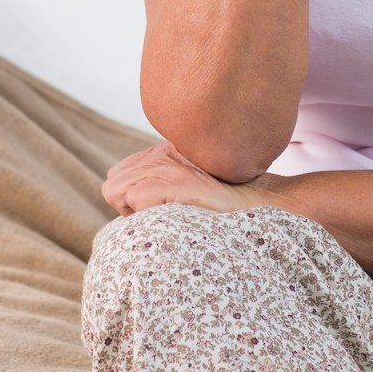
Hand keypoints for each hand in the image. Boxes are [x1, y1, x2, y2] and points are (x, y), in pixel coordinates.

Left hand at [102, 141, 279, 215]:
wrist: (259, 205)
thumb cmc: (226, 207)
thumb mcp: (190, 185)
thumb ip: (163, 185)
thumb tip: (133, 203)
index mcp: (163, 153)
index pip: (119, 175)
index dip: (130, 197)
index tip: (154, 210)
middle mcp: (162, 154)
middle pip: (113, 183)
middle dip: (126, 207)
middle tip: (158, 217)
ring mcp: (169, 166)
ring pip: (118, 190)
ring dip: (134, 211)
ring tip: (165, 218)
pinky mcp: (176, 182)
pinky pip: (136, 198)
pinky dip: (145, 213)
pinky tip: (172, 218)